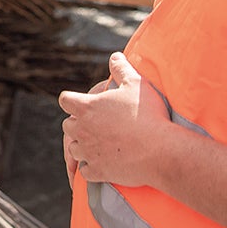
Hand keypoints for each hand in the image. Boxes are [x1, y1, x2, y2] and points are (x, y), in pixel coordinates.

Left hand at [58, 52, 171, 189]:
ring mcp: (88, 152)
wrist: (161, 150)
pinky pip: (85, 171)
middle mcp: (82, 129)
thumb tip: (114, 56)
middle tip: (96, 126)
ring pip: (74, 149)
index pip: (65, 100)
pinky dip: (92, 168)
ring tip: (99, 145)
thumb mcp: (136, 84)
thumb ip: (121, 69)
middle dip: (78, 125)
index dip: (72, 101)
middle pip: (67, 126)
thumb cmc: (149, 114)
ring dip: (83, 147)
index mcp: (87, 107)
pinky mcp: (97, 171)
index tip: (82, 103)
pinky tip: (102, 165)